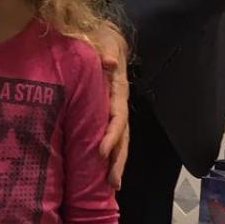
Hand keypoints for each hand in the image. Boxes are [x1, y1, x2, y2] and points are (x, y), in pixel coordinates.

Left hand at [94, 22, 129, 189]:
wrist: (106, 37)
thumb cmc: (102, 38)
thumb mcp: (104, 38)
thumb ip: (107, 49)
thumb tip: (109, 62)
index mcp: (118, 89)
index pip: (117, 116)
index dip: (111, 135)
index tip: (102, 152)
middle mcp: (119, 103)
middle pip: (123, 135)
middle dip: (118, 159)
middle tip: (112, 183)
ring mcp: (115, 109)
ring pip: (120, 139)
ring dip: (117, 162)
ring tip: (112, 186)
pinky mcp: (108, 111)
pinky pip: (112, 135)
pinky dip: (111, 152)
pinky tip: (103, 170)